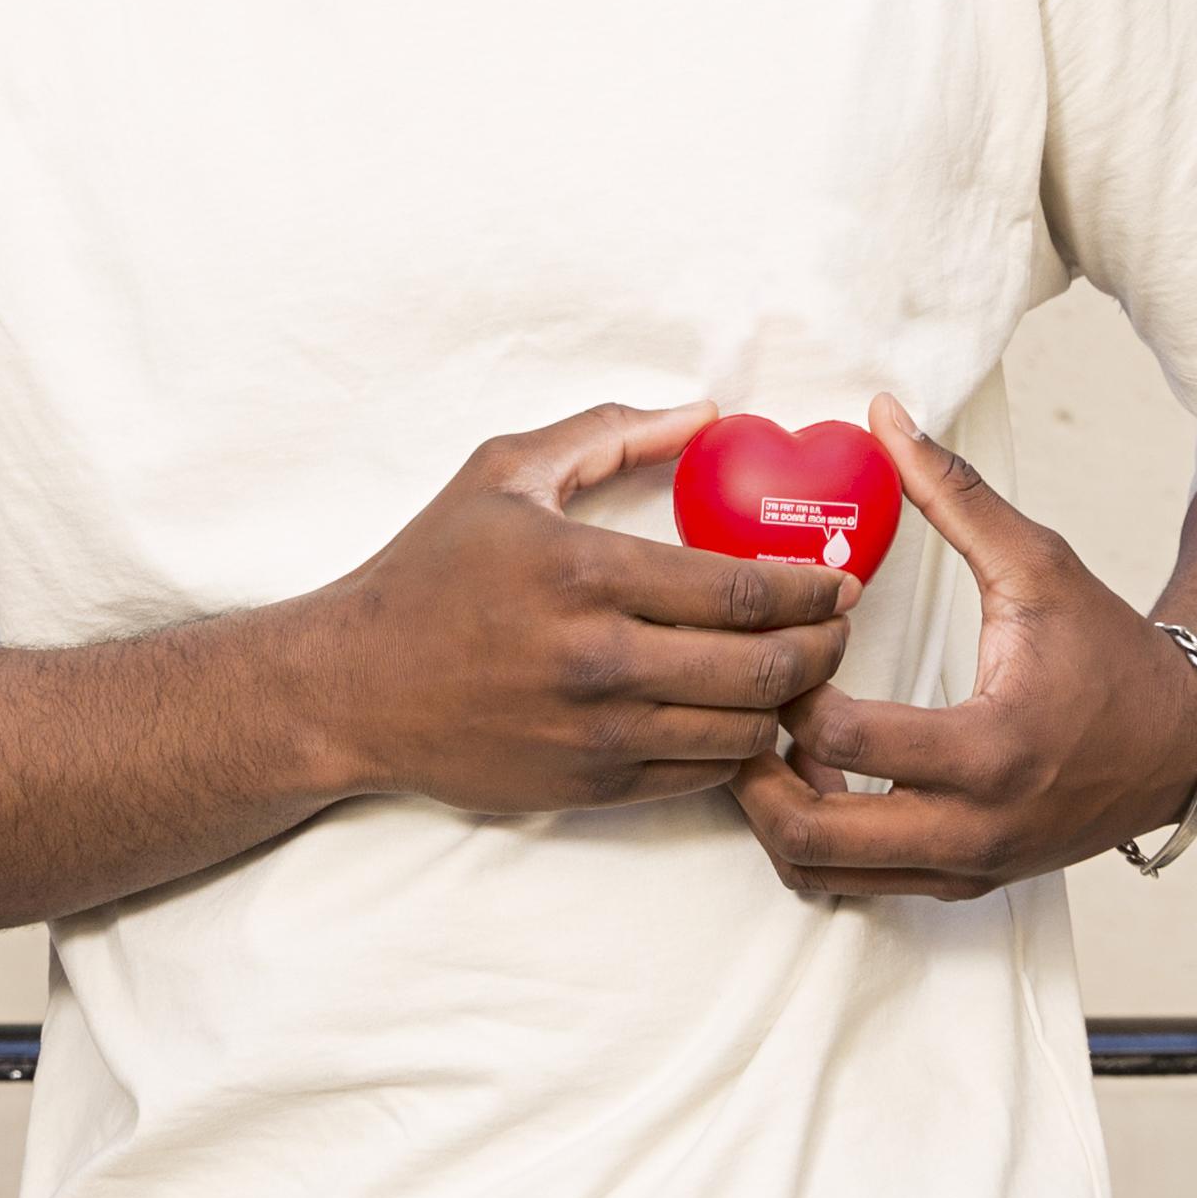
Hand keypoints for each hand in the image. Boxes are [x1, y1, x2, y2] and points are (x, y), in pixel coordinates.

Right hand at [308, 403, 855, 818]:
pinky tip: (745, 718)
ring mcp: (597, 732)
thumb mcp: (505, 472)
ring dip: (792, 704)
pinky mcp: (590, 785)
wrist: (354, 685)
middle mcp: (598, 657)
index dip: (815, 587)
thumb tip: (702, 412)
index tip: (839, 576)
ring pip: (745, 732)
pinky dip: (741, 750)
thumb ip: (608, 432)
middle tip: (842, 626)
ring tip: (802, 672)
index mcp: (584, 570)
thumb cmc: (430, 571)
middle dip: (827, 647)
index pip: (745, 590)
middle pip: (764, 667)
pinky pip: (702, 777)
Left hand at [732, 394, 1196, 903]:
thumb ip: (953, 491)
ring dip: (776, 815)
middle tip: (738, 711)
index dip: (794, 690)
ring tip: (768, 744)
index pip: (845, 740)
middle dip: (751, 779)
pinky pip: (858, 883)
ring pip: (822, 875)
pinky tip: (818, 773)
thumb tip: (885, 414)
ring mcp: (965, 867)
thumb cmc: (1107, 649)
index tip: (797, 644)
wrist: (1179, 739)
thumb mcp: (1035, 561)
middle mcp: (973, 827)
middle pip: (811, 838)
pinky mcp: (961, 884)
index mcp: (990, 747)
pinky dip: (819, 839)